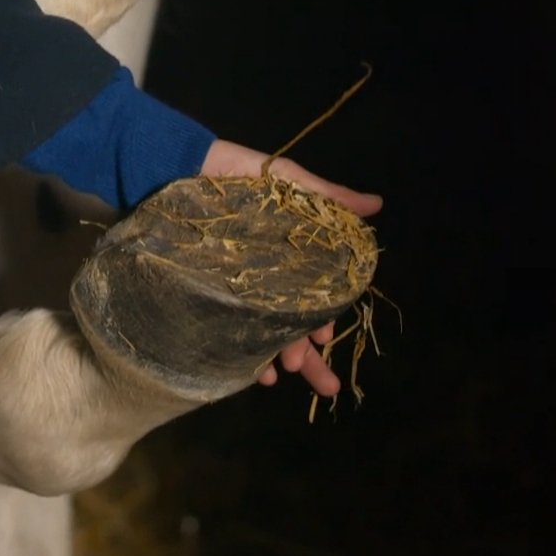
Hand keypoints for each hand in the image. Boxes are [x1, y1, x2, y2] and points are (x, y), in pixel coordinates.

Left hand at [200, 139, 382, 396]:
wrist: (178, 168)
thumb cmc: (239, 175)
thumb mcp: (287, 181)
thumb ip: (328, 198)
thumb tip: (377, 205)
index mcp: (289, 256)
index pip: (314, 296)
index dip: (322, 319)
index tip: (325, 337)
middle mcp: (265, 277)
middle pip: (293, 322)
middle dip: (310, 356)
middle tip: (326, 388)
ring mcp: (234, 287)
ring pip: (262, 331)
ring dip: (279, 357)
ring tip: (284, 377)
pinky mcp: (205, 291)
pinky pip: (226, 329)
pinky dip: (241, 353)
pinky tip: (251, 372)